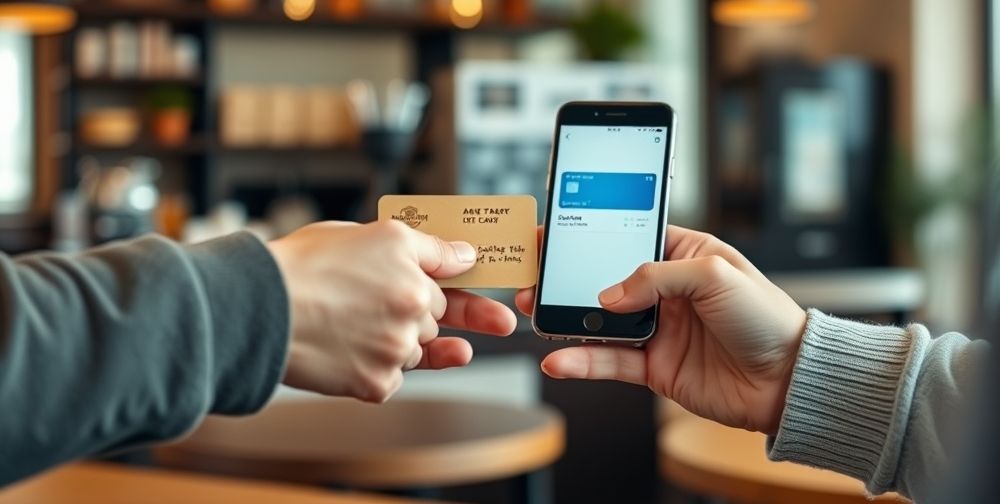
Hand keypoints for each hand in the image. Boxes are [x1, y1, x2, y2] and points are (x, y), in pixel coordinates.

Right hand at [269, 220, 515, 402]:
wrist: (256, 310)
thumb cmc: (300, 267)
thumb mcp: (363, 233)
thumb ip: (422, 246)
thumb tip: (463, 256)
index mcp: (409, 262)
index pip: (450, 273)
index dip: (457, 283)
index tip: (496, 308)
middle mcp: (412, 304)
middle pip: (434, 315)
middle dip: (417, 313)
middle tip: (382, 311)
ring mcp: (396, 347)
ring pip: (413, 348)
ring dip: (395, 342)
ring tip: (349, 325)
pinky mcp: (378, 383)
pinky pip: (393, 378)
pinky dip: (375, 369)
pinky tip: (345, 351)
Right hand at [515, 226, 805, 433]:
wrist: (790, 381)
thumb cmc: (767, 317)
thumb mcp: (716, 274)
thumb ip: (656, 276)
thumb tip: (608, 295)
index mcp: (682, 255)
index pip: (624, 237)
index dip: (588, 234)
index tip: (553, 232)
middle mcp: (664, 291)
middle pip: (602, 279)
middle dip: (564, 277)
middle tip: (531, 273)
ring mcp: (657, 330)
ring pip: (597, 321)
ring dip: (563, 317)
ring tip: (532, 311)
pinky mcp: (654, 367)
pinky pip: (608, 361)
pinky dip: (580, 362)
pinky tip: (559, 360)